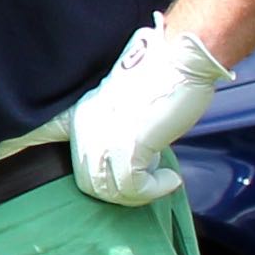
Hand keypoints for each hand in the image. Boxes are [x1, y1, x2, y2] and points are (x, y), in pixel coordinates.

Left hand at [69, 22, 230, 207]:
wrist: (180, 60)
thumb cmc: (164, 78)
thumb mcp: (130, 108)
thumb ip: (121, 133)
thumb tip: (130, 162)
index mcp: (83, 118)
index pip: (74, 159)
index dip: (95, 176)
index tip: (116, 178)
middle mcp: (87, 129)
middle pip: (91, 185)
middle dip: (124, 192)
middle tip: (150, 182)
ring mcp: (105, 138)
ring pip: (110, 191)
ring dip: (141, 194)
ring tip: (162, 180)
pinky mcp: (129, 144)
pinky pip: (134, 187)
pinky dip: (155, 189)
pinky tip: (171, 179)